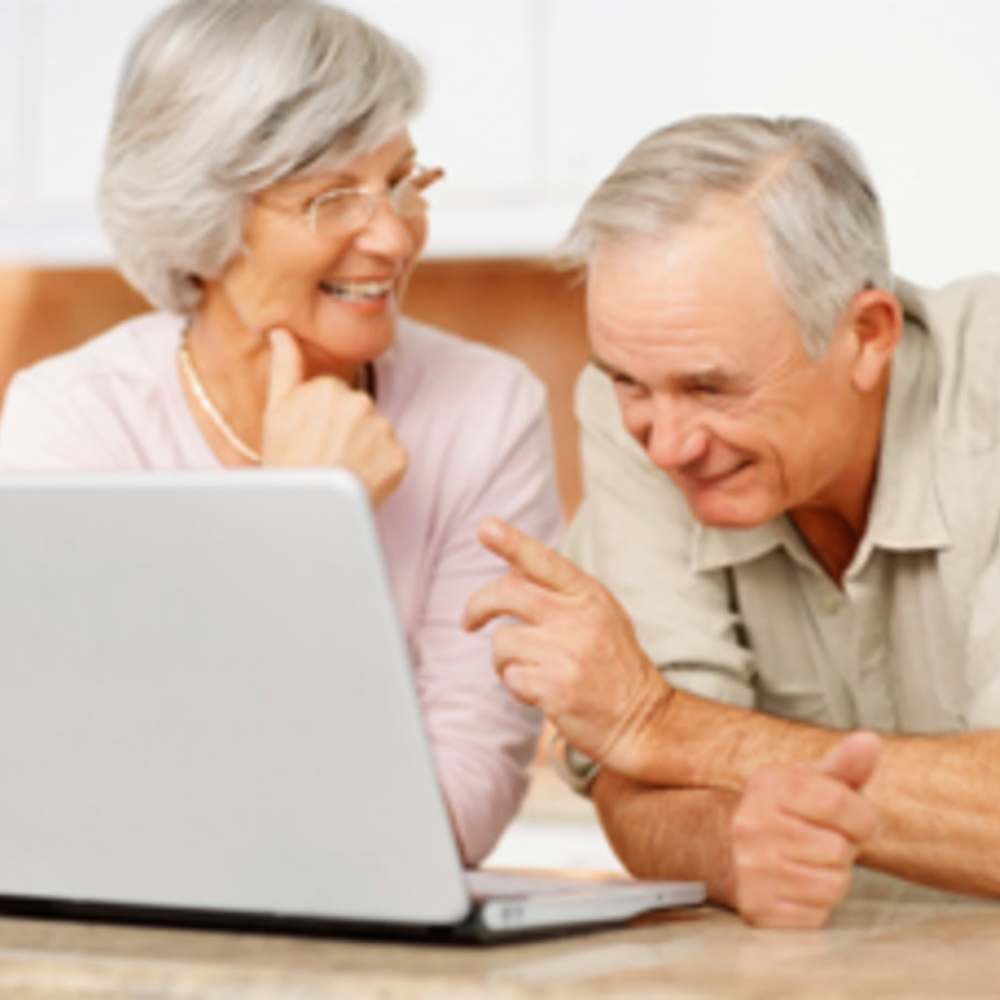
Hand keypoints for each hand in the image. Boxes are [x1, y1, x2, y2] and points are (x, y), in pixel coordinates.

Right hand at [262, 328, 406, 505]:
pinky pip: (392, 456)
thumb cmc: (286, 461)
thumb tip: (282, 330)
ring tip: (340, 468)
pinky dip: (379, 468)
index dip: (319, 418)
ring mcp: (384, 431)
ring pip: (376, 432)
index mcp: (330, 388)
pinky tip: (359, 479)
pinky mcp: (400, 457)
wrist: (305, 513)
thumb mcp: (276, 410)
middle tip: (324, 455)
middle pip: (357, 410)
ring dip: (363, 448)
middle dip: (344, 429)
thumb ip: (285, 365)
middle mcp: (361, 404)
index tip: (309, 437)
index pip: (332, 394)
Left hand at [462, 516, 670, 772]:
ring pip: (502, 642)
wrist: (644, 722)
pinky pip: (510, 678)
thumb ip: (561, 593)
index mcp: (589, 595)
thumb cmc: (614, 667)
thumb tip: (511, 569)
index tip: (485, 526)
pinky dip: (517, 688)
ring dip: (505, 662)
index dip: (511, 542)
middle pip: (507, 594)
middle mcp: (579, 618)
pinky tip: (542, 693)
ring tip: (532, 672)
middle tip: (469, 622)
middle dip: (477, 606)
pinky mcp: (555, 687)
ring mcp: (567, 653)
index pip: (544, 561)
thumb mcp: (599, 617)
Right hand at [729, 731, 880, 928]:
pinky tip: (797, 885)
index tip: (854, 818)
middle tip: (822, 840)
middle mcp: (752, 825)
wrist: (725, 846)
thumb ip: (845, 765)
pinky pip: (817, 915)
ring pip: (832, 886)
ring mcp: (751, 869)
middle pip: (838, 849)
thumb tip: (870, 741)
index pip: (839, 802)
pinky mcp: (756, 908)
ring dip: (832, 877)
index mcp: (768, 785)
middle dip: (843, 848)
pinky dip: (816, 905)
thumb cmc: (783, 812)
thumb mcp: (809, 781)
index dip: (861, 816)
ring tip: (810, 862)